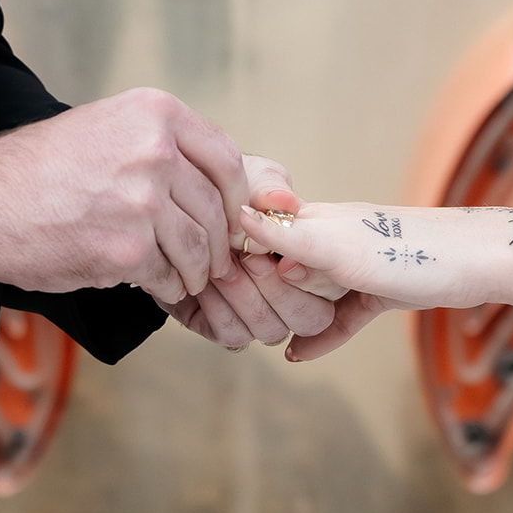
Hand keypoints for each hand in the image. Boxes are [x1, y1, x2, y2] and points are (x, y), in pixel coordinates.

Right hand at [0, 88, 248, 304]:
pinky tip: (152, 284)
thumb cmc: (37, 169)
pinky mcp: (127, 250)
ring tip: (184, 277)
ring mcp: (143, 202)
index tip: (230, 216)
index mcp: (155, 113)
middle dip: (216, 243)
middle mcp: (155, 151)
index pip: (226, 159)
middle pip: (216, 208)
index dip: (235, 196)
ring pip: (198, 248)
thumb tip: (212, 182)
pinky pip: (169, 276)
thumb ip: (160, 145)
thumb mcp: (104, 127)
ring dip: (195, 270)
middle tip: (209, 260)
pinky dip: (167, 286)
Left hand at [158, 155, 337, 347]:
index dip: (311, 276)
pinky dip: (218, 307)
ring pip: (271, 330)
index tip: (281, 256)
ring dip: (246, 297)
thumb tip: (284, 200)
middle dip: (279, 291)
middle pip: (312, 318)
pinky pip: (234, 333)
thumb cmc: (222, 193)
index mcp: (312, 261)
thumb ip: (269, 188)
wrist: (177, 213)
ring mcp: (262, 317)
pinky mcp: (227, 328)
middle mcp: (294, 296)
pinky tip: (204, 282)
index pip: (335, 288)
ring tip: (222, 267)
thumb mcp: (249, 179)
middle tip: (249, 260)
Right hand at [238, 201, 482, 361]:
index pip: (262, 231)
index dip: (234, 252)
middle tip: (230, 318)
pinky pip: (341, 314)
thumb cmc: (414, 251)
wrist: (485, 261)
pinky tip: (300, 353)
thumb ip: (290, 239)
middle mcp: (333, 237)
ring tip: (260, 336)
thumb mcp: (340, 248)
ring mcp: (357, 264)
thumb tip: (239, 219)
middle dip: (256, 288)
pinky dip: (321, 333)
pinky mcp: (380, 288)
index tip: (206, 279)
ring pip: (310, 290)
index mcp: (318, 221)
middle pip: (282, 263)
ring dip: (288, 312)